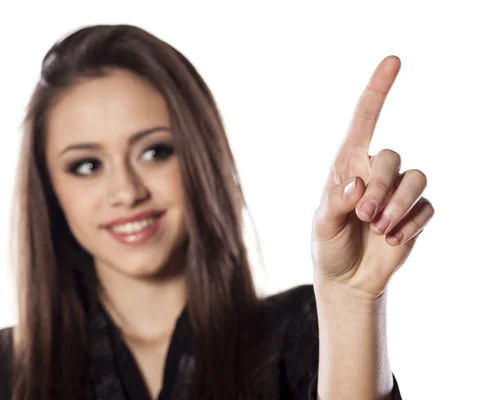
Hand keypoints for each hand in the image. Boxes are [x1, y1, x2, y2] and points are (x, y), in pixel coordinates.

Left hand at [311, 56, 434, 297]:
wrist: (347, 278)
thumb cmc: (328, 245)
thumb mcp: (322, 225)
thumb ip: (335, 204)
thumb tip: (356, 186)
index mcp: (347, 166)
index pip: (363, 122)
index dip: (378, 91)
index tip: (393, 61)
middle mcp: (374, 173)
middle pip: (390, 157)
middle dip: (380, 187)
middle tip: (364, 215)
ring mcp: (397, 192)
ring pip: (415, 178)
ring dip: (398, 204)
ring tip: (378, 228)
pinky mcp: (415, 213)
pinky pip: (425, 207)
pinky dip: (409, 224)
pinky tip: (392, 240)